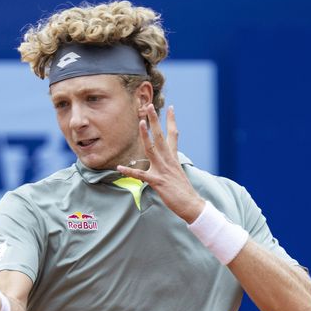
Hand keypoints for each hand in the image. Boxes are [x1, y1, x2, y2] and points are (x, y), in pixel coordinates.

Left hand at [117, 105, 204, 222]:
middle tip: (150, 106)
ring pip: (152, 149)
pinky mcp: (157, 181)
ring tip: (140, 123)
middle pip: (161, 136)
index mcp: (173, 157)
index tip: (170, 107)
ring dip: (146, 135)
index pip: (173, 135)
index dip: (171, 121)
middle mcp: (168, 160)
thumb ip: (170, 161)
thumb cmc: (181, 189)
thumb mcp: (177, 171)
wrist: (191, 204)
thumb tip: (167, 155)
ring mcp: (163, 170)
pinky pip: (141, 175)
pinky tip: (119, 168)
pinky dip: (130, 171)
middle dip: (155, 121)